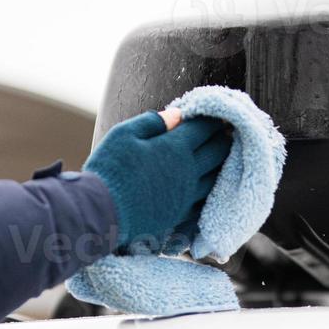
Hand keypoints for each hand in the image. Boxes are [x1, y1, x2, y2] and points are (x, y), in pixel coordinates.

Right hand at [83, 110, 230, 253]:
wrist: (102, 213)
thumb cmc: (110, 170)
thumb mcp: (124, 135)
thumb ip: (152, 122)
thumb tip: (176, 114)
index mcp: (174, 148)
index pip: (203, 129)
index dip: (212, 120)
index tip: (217, 115)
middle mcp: (187, 171)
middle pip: (217, 152)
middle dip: (223, 139)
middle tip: (227, 133)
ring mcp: (187, 195)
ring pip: (216, 177)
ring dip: (222, 164)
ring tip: (224, 157)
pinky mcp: (181, 214)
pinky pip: (205, 200)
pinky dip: (212, 190)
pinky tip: (211, 187)